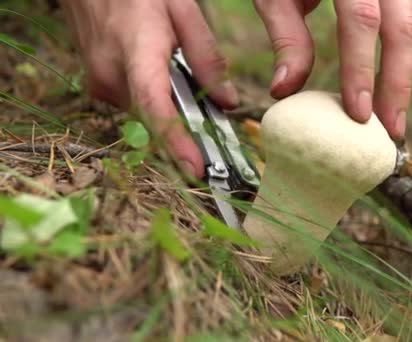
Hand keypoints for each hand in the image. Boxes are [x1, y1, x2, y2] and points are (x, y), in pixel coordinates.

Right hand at [60, 0, 238, 177]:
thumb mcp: (183, 10)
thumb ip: (207, 57)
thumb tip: (228, 103)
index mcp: (135, 51)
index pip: (155, 106)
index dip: (176, 142)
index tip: (195, 170)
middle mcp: (111, 75)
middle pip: (156, 119)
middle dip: (186, 133)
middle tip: (216, 143)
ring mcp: (100, 83)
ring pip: (147, 114)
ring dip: (172, 113)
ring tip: (191, 92)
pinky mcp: (98, 85)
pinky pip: (136, 104)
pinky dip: (157, 102)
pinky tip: (168, 81)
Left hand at [254, 0, 411, 139]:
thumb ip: (286, 35)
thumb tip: (284, 91)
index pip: (361, 19)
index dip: (361, 68)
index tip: (358, 113)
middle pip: (403, 28)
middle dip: (397, 83)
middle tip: (389, 130)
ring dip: (407, 74)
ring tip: (394, 117)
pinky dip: (405, 56)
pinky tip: (394, 85)